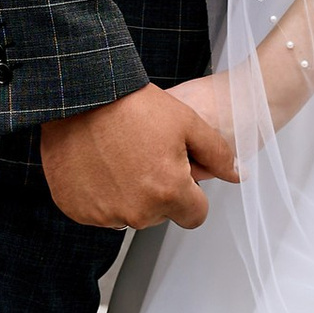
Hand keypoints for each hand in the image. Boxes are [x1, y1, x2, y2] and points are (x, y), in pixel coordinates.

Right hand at [39, 81, 239, 231]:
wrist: (79, 97)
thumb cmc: (133, 106)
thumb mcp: (187, 122)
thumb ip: (218, 154)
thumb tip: (237, 174)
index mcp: (168, 193)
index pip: (194, 215)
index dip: (191, 193)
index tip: (179, 172)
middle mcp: (136, 211)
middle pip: (161, 214)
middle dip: (160, 191)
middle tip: (147, 155)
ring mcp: (103, 214)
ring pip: (129, 213)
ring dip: (130, 194)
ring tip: (121, 156)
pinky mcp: (76, 209)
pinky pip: (98, 211)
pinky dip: (101, 194)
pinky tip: (100, 164)